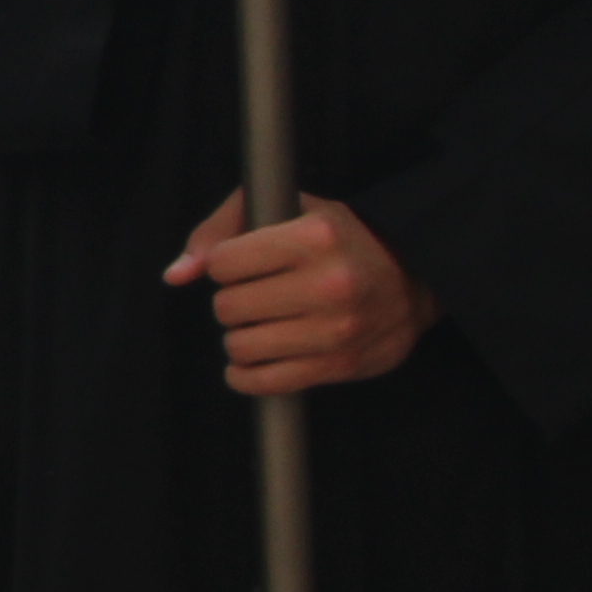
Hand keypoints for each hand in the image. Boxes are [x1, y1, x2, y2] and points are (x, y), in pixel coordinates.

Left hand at [166, 186, 433, 395]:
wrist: (414, 278)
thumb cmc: (339, 239)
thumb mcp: (288, 208)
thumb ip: (221, 228)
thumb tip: (177, 275)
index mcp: (315, 237)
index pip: (224, 263)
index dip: (225, 264)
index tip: (243, 264)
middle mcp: (329, 284)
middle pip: (229, 308)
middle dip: (232, 302)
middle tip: (255, 296)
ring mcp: (337, 329)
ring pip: (241, 347)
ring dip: (240, 339)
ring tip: (261, 324)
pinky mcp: (340, 365)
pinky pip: (264, 382)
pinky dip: (245, 376)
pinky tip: (254, 361)